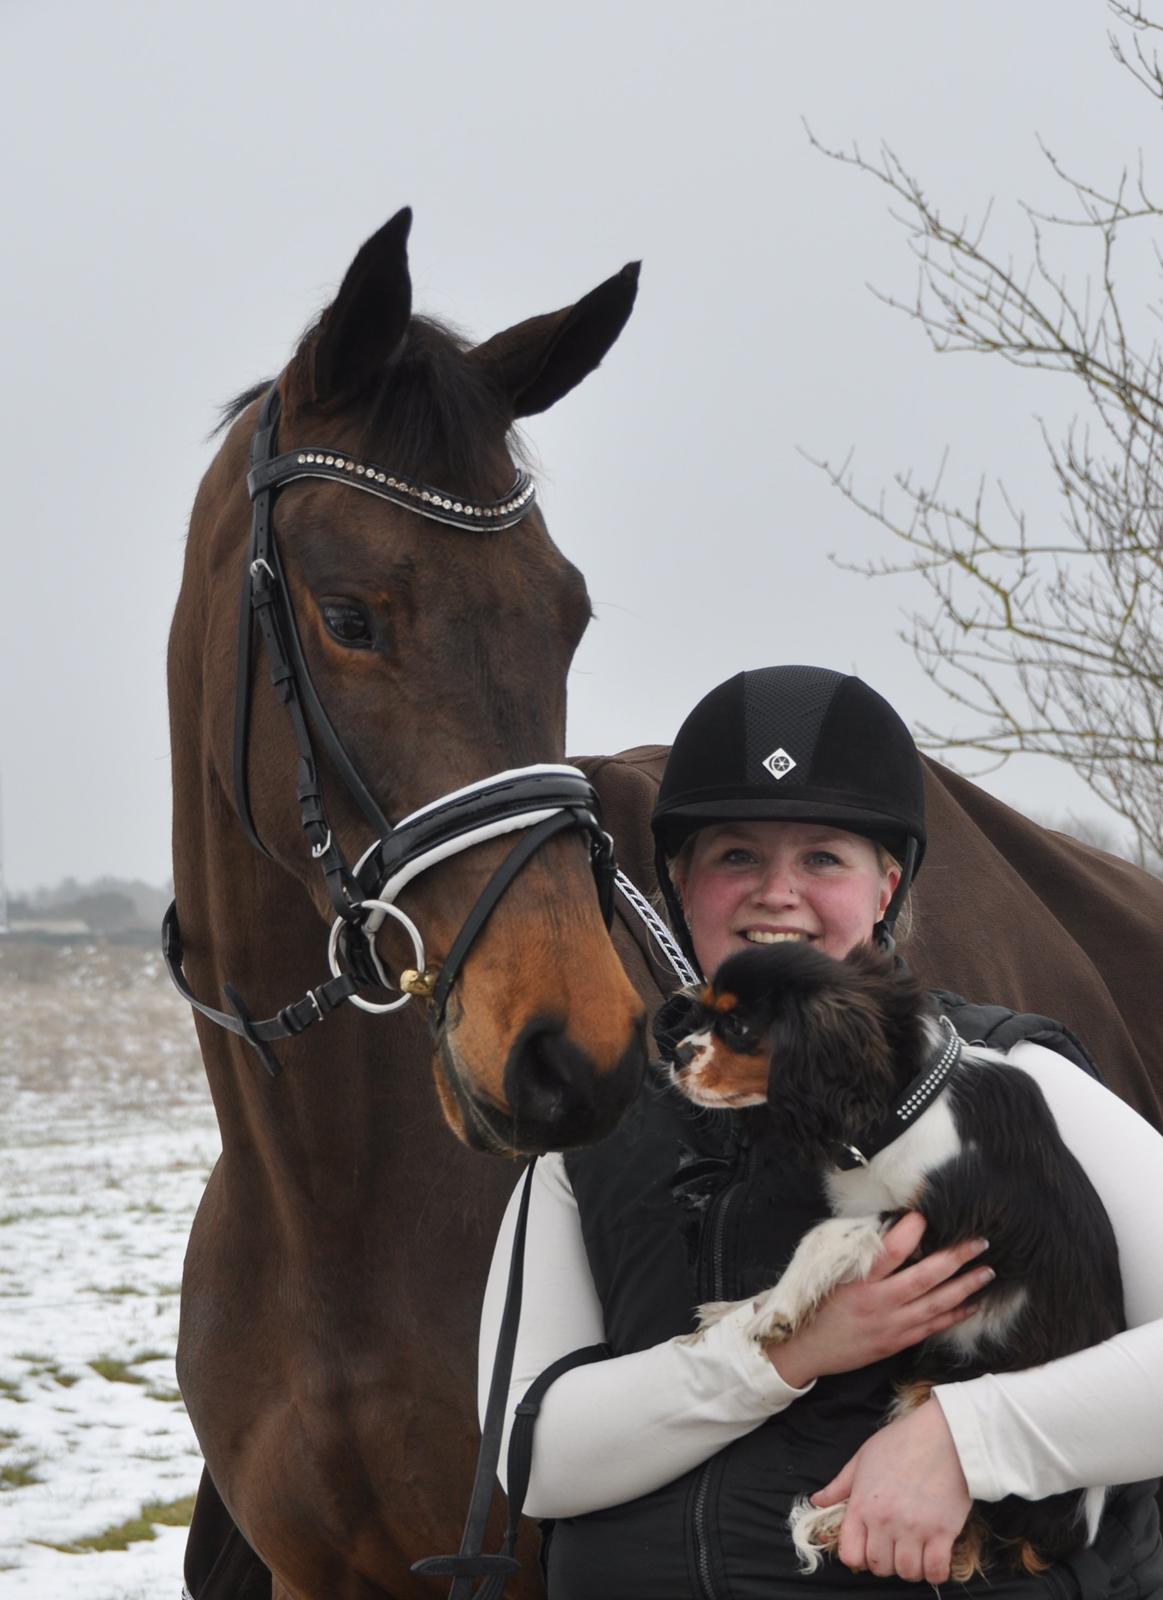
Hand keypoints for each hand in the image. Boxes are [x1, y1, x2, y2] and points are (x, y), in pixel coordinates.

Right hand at [767, 1214, 991, 1389]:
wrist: (806, 1349)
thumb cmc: (820, 1304)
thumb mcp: (833, 1273)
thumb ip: (863, 1255)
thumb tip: (896, 1229)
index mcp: (858, 1280)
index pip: (888, 1252)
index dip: (908, 1233)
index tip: (924, 1215)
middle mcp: (878, 1303)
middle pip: (924, 1278)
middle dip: (955, 1259)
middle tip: (979, 1243)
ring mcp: (890, 1325)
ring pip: (936, 1304)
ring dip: (964, 1287)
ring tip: (986, 1272)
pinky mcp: (896, 1342)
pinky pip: (932, 1327)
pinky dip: (954, 1315)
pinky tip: (971, 1304)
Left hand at [810, 1398, 971, 1583]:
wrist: (942, 1434)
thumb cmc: (901, 1442)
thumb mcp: (862, 1459)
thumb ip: (839, 1486)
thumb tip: (817, 1501)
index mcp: (862, 1505)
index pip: (849, 1554)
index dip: (858, 1556)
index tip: (869, 1547)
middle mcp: (885, 1521)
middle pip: (879, 1567)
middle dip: (886, 1561)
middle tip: (895, 1546)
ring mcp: (914, 1529)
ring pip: (907, 1573)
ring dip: (911, 1568)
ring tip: (915, 1550)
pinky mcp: (943, 1532)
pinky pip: (936, 1572)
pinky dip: (935, 1572)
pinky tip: (934, 1557)